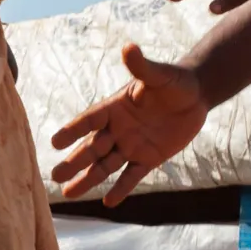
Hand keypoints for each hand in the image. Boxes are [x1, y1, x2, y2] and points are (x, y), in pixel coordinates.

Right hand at [49, 43, 209, 205]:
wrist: (196, 96)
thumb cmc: (175, 81)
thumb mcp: (159, 74)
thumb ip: (142, 66)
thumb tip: (128, 48)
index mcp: (115, 107)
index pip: (89, 120)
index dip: (72, 131)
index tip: (54, 143)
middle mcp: (118, 128)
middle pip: (92, 148)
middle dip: (74, 162)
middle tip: (55, 177)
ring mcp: (131, 145)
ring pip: (105, 165)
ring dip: (88, 179)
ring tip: (69, 194)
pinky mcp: (148, 158)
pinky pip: (131, 176)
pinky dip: (121, 189)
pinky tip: (108, 202)